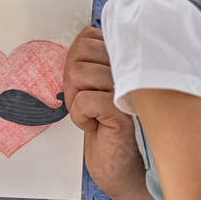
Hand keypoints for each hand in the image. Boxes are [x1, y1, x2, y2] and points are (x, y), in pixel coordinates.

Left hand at [64, 27, 151, 199]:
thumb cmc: (103, 123)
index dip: (75, 59)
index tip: (83, 83)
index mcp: (122, 57)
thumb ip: (86, 61)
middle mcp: (128, 68)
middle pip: (80, 53)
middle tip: (83, 101)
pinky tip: (95, 125)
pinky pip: (84, 100)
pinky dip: (79, 116)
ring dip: (74, 100)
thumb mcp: (90, 85)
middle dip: (71, 80)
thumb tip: (74, 45)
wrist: (116, 163)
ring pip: (78, 73)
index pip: (87, 36)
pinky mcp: (123, 110)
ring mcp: (128, 87)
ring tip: (90, 113)